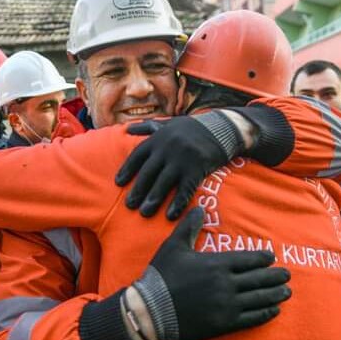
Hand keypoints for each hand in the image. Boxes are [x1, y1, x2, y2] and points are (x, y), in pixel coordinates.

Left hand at [116, 113, 239, 219]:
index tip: (118, 183)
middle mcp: (167, 148)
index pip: (137, 155)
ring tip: (144, 213)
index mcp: (158, 138)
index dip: (127, 169)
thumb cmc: (192, 129)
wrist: (222, 128)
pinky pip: (185, 189)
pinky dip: (177, 203)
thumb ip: (148, 127)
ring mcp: (182, 158)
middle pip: (148, 172)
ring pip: (164, 182)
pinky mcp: (197, 168)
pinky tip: (171, 215)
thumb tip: (127, 129)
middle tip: (130, 205)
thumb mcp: (169, 124)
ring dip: (153, 199)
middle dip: (138, 189)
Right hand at [133, 207, 290, 339]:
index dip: (264, 259)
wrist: (151, 309)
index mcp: (217, 263)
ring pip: (260, 298)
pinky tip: (274, 311)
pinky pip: (252, 318)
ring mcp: (227, 305)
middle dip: (276, 276)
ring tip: (286, 292)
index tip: (272, 258)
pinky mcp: (224, 324)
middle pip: (259, 278)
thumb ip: (189, 226)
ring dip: (276, 294)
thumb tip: (199, 207)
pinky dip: (265, 313)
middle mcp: (226, 283)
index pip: (249, 259)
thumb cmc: (161, 275)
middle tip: (287, 275)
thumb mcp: (173, 246)